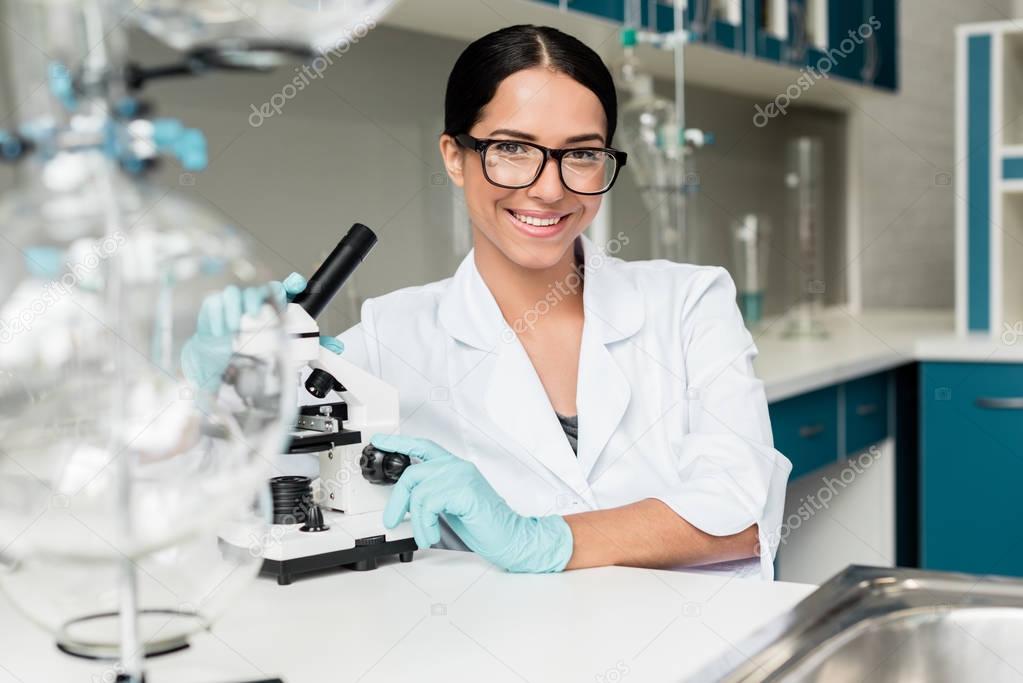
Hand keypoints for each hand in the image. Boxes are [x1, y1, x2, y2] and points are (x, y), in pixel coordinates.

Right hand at [182, 272, 342, 391]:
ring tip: (238, 323)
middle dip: (261, 296)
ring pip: (236, 293)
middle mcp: (254, 302)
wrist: (219, 357)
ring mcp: (233, 304)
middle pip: (260, 290)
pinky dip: (218, 316)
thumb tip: (336, 345)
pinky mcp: (213, 308)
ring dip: (237, 306)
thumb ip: (310, 346)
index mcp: (272, 306)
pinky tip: (222, 329)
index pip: (284, 290)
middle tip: (260, 312)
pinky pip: (215, 303)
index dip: (291, 284)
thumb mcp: (281, 348)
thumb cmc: (251, 346)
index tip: (297, 283)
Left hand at [374, 434, 572, 573]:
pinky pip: (429, 504)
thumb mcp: (450, 506)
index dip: (398, 442)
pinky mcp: (464, 490)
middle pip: (412, 474)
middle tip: (391, 520)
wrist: (510, 537)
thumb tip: (405, 501)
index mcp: (454, 467)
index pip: (422, 446)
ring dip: (416, 521)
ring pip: (418, 493)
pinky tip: (432, 535)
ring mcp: (461, 476)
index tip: (379, 441)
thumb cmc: (483, 524)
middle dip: (396, 501)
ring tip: (425, 535)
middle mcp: (457, 466)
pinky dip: (425, 524)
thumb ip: (432, 496)